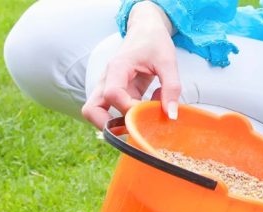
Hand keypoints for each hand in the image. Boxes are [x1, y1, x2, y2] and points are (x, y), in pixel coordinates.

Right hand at [81, 2, 179, 128]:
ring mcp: (109, 88)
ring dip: (119, 124)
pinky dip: (131, 117)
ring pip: (99, 113)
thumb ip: (171, 88)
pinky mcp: (118, 94)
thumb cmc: (155, 42)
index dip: (129, 108)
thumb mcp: (168, 62)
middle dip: (109, 126)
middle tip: (134, 129)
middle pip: (91, 110)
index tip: (148, 110)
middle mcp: (107, 80)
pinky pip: (116, 112)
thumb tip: (171, 115)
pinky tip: (151, 108)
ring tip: (144, 120)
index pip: (112, 95)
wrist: (146, 30)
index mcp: (117, 68)